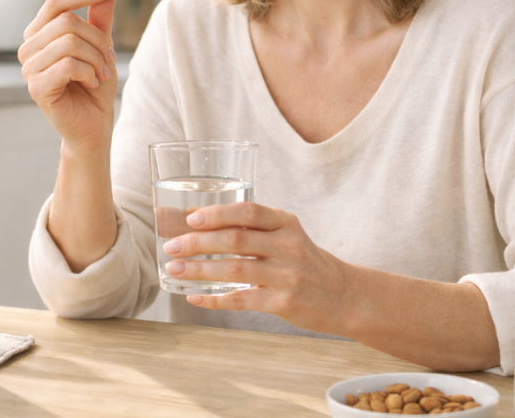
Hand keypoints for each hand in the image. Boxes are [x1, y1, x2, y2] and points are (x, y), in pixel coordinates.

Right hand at [19, 0, 117, 156]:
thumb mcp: (101, 47)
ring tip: (100, 74)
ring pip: (69, 43)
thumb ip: (99, 20)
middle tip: (109, 56)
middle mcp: (29, 48)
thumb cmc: (94, 85)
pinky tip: (91, 83)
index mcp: (40, 34)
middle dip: (97, 38)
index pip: (55, 2)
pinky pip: (68, 65)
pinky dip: (88, 72)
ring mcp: (29, 68)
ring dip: (95, 58)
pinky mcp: (36, 87)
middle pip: (66, 22)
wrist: (94, 124)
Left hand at [162, 202, 348, 333]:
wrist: (343, 295)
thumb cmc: (303, 261)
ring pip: (234, 269)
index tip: (190, 219)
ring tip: (175, 269)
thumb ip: (252, 228)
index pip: (248, 212)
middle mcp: (288, 246)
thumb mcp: (286, 235)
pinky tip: (194, 297)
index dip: (217, 214)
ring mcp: (287, 275)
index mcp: (286, 223)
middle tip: (171, 245)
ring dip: (199, 269)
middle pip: (236, 239)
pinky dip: (214, 299)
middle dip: (198, 242)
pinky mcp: (284, 302)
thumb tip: (197, 221)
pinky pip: (241, 300)